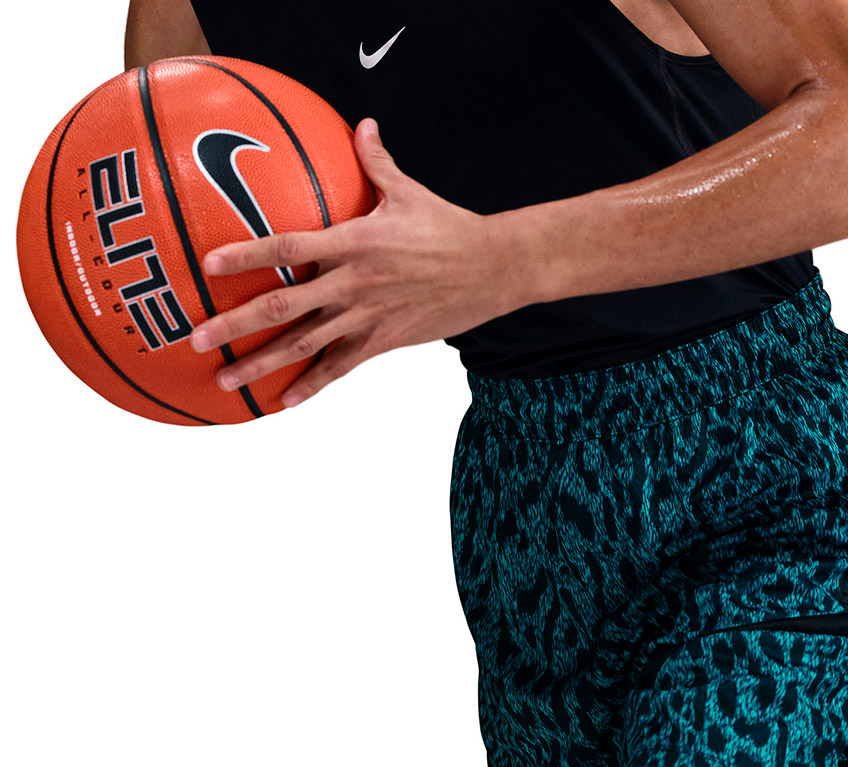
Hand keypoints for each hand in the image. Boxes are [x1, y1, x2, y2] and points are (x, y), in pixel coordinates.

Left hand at [189, 118, 530, 407]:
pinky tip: (283, 401)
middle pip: (284, 307)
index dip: (246, 255)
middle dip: (236, 324)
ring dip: (262, 364)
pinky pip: (341, 368)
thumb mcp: (410, 192)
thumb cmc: (450, 228)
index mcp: (355, 242)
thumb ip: (376, 163)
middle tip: (196, 337)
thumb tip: (361, 126)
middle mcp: (354, 283)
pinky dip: (311, 385)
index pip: (289, 248)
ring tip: (224, 378)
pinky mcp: (384, 341)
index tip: (207, 265)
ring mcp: (368, 317)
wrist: (493, 270)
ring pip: (305, 345)